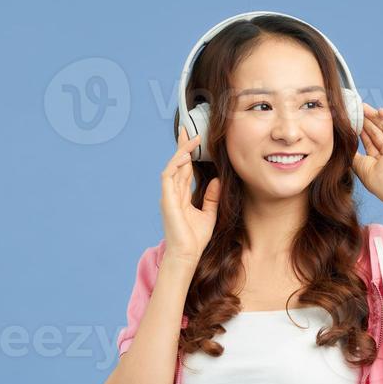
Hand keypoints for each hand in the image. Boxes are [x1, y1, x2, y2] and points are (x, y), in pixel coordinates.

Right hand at [160, 126, 220, 265]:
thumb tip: (216, 181)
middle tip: (187, 129)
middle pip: (176, 163)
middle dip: (181, 146)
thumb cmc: (195, 239)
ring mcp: (168, 195)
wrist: (188, 254)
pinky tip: (185, 156)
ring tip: (190, 139)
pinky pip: (169, 176)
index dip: (187, 153)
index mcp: (181, 196)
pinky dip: (176, 164)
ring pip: (172, 166)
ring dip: (181, 152)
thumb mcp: (209, 214)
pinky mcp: (167, 199)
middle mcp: (173, 193)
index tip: (193, 139)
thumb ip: (211, 197)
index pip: (184, 169)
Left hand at [351, 104, 382, 202]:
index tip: (352, 122)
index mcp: (378, 160)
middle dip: (366, 121)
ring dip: (374, 116)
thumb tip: (345, 142)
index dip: (361, 130)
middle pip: (377, 132)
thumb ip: (352, 152)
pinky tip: (379, 111)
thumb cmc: (372, 176)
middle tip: (357, 110)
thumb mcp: (357, 163)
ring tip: (363, 107)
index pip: (369, 141)